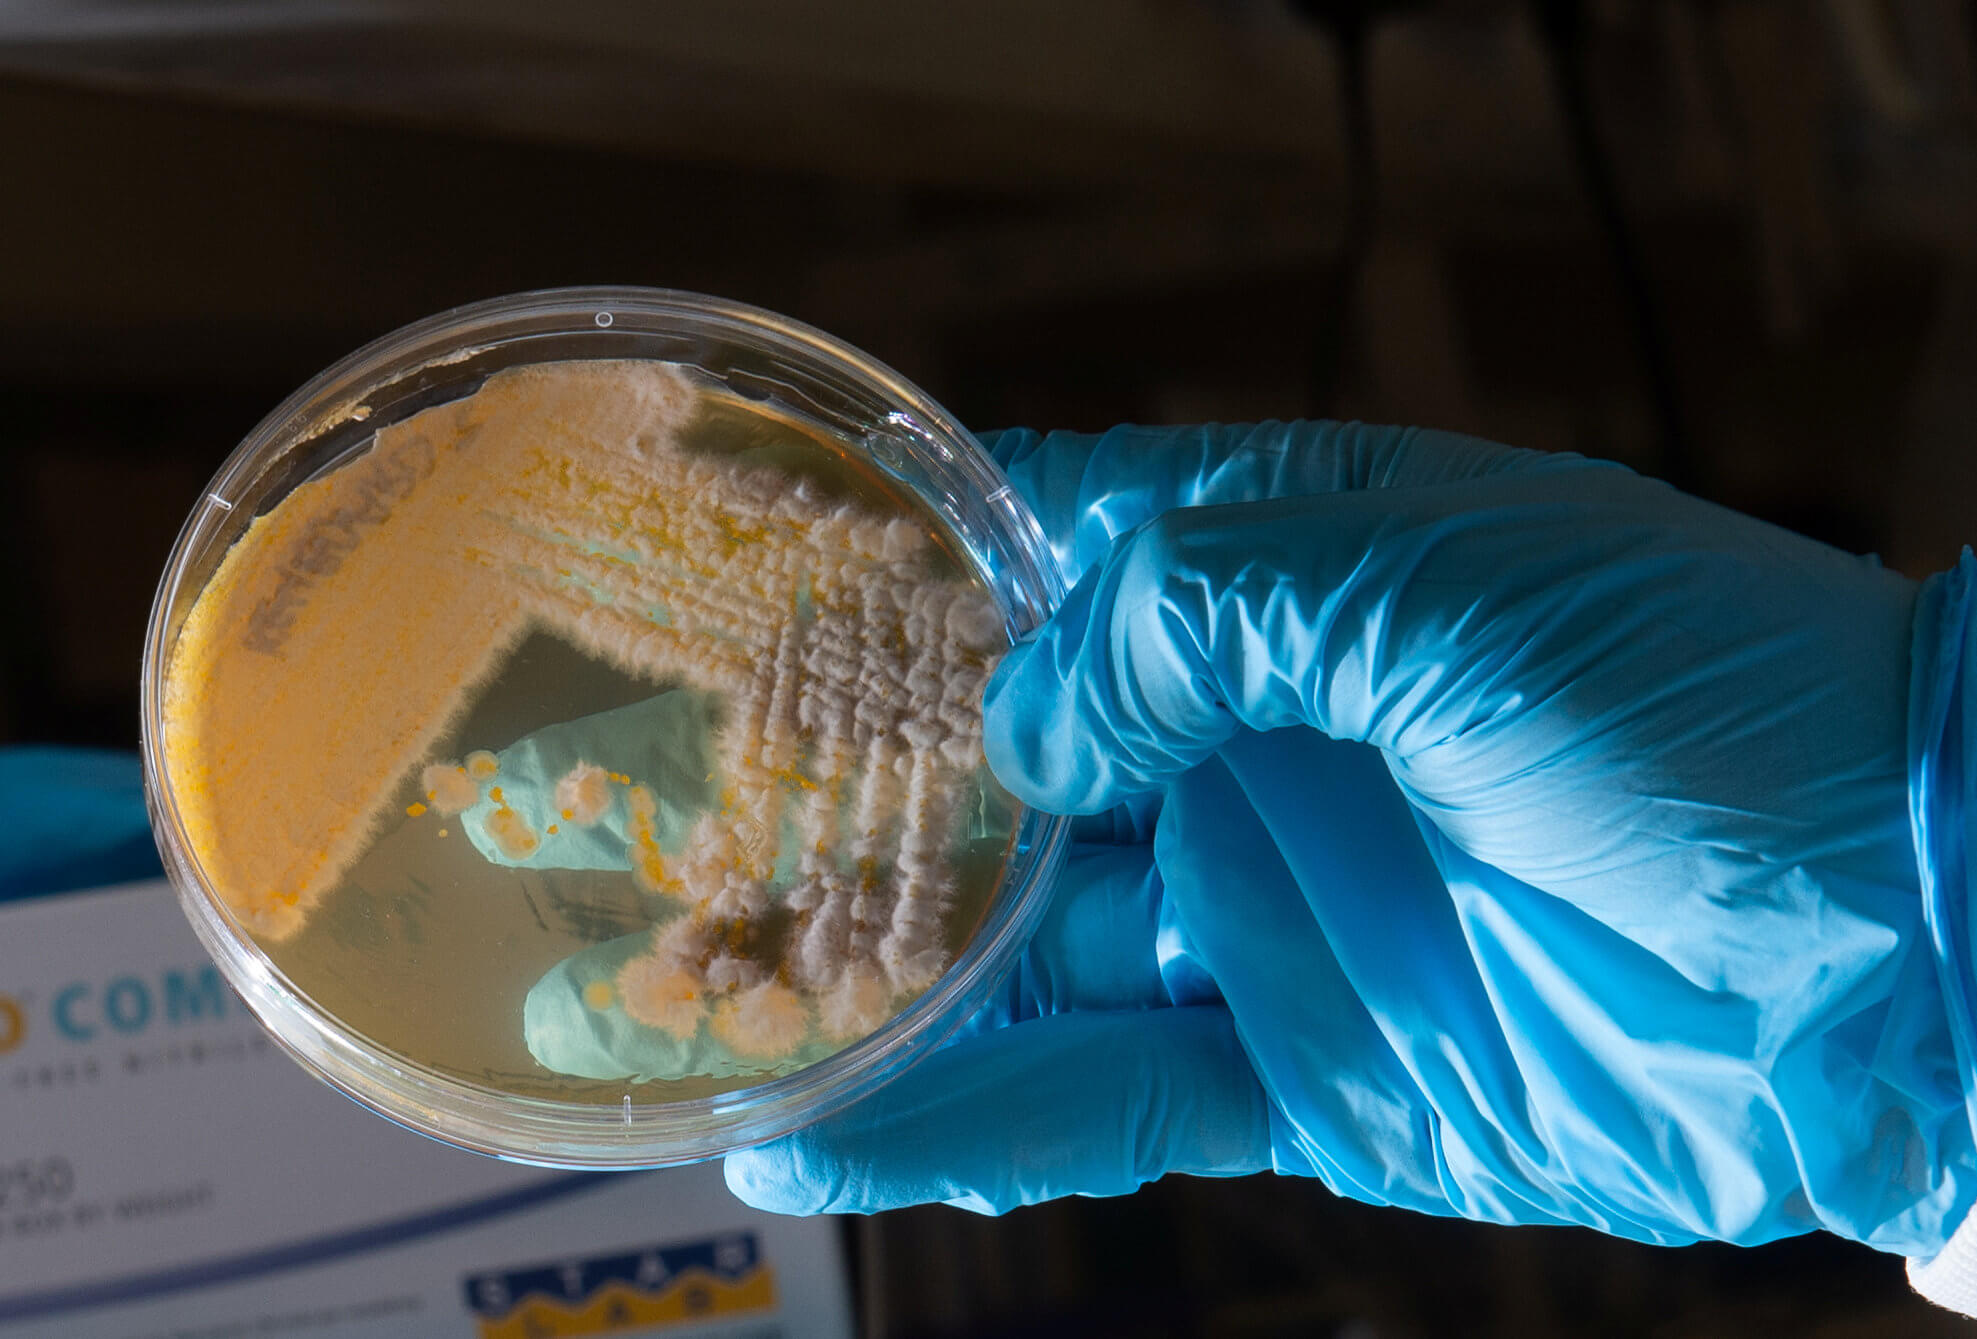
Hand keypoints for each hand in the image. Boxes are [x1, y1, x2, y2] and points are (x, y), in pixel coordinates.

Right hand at [726, 421, 1974, 1257]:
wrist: (1910, 945)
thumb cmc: (1703, 702)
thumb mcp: (1440, 591)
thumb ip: (1203, 612)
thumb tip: (1024, 702)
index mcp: (1286, 579)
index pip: (1050, 552)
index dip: (899, 573)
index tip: (742, 598)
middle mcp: (1251, 741)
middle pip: (1001, 768)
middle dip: (840, 799)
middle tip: (659, 829)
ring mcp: (1261, 912)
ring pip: (1022, 951)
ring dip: (867, 978)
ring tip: (683, 1004)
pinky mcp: (1298, 1067)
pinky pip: (1101, 1099)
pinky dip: (966, 1121)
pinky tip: (823, 1125)